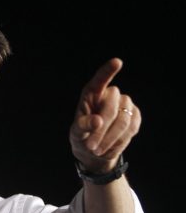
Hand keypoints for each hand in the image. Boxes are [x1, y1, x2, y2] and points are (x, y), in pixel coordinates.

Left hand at [70, 58, 140, 172]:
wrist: (95, 150)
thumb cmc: (81, 136)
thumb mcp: (76, 133)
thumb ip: (83, 125)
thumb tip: (98, 121)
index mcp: (91, 94)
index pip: (99, 80)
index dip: (108, 71)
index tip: (117, 62)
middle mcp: (109, 95)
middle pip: (110, 107)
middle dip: (101, 130)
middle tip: (90, 146)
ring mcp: (124, 104)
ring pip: (123, 120)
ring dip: (109, 139)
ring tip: (96, 150)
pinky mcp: (135, 115)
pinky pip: (132, 128)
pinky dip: (119, 141)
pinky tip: (110, 146)